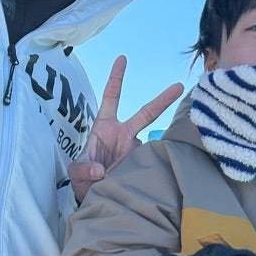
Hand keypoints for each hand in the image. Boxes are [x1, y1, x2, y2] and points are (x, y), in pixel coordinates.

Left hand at [70, 56, 183, 202]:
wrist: (94, 196)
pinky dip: (146, 173)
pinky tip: (140, 183)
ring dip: (142, 158)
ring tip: (124, 173)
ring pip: (149, 146)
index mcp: (106, 127)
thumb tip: (99, 171)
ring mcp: (135, 150)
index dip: (116, 78)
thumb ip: (84, 169)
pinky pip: (149, 164)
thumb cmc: (82, 178)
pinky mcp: (142, 165)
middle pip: (146, 113)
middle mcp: (124, 134)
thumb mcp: (76, 172)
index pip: (112, 97)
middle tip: (180, 85)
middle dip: (163, 100)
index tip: (122, 58)